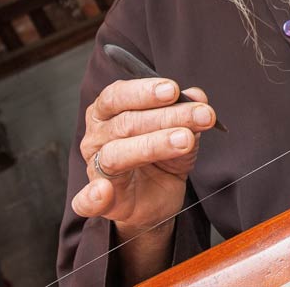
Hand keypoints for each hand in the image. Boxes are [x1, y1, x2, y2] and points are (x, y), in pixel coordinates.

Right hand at [71, 78, 217, 237]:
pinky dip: (93, 196)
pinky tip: (103, 191)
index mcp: (108, 112)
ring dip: (155, 144)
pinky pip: (88, 200)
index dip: (144, 91)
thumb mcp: (181, 128)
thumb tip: (197, 95)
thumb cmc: (162, 155)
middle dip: (167, 116)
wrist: (160, 196)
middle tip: (201, 115)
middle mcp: (97, 137)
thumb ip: (187, 110)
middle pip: (125, 122)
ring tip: (186, 139)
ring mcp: (96, 169)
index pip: (117, 95)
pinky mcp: (101, 201)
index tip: (173, 90)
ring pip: (117, 153)